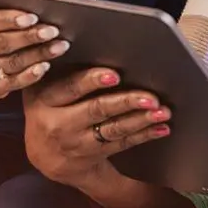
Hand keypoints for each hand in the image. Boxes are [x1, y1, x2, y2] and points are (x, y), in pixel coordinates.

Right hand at [0, 7, 68, 100]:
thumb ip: (0, 12)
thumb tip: (32, 4)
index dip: (10, 19)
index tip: (33, 17)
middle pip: (0, 43)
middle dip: (29, 37)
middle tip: (53, 30)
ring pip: (9, 64)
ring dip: (37, 55)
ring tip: (59, 46)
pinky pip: (11, 84)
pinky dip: (29, 75)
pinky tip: (45, 66)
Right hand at [22, 67, 170, 190]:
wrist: (45, 158)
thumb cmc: (51, 112)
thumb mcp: (46, 94)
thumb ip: (66, 75)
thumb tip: (104, 49)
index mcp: (45, 99)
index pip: (69, 87)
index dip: (92, 81)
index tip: (115, 75)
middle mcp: (58, 123)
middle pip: (96, 110)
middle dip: (126, 102)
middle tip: (150, 98)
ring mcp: (75, 143)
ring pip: (113, 129)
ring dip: (141, 119)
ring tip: (162, 112)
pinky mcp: (92, 156)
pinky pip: (121, 144)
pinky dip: (144, 134)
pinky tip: (161, 128)